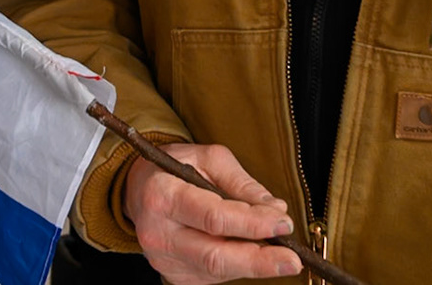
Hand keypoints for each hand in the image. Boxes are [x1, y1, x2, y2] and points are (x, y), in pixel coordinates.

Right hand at [123, 142, 299, 282]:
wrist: (139, 191)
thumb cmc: (172, 169)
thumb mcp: (206, 158)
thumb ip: (241, 183)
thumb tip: (274, 209)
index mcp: (161, 195)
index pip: (213, 217)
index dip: (252, 223)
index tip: (283, 223)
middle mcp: (157, 233)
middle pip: (215, 256)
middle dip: (259, 260)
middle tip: (292, 259)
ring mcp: (164, 259)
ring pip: (217, 271)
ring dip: (253, 264)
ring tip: (279, 256)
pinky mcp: (174, 275)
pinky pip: (214, 277)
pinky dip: (238, 266)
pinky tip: (249, 253)